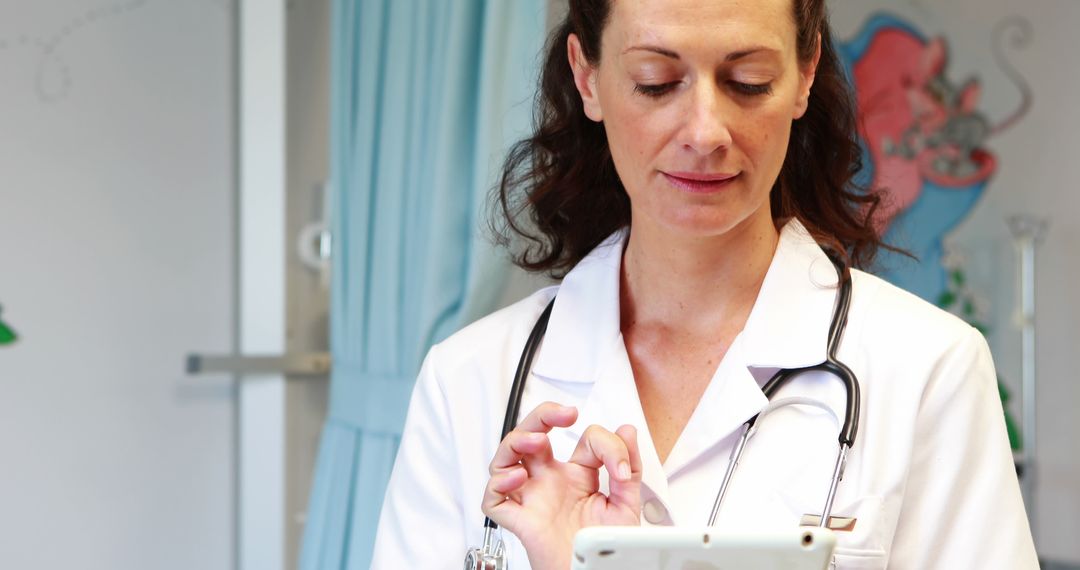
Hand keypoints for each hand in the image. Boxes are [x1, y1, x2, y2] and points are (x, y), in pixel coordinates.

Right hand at [481, 402, 641, 569]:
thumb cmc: (605, 550)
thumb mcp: (625, 504)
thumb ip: (628, 468)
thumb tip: (627, 431)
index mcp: (576, 476)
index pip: (583, 440)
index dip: (606, 446)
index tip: (620, 468)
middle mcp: (550, 482)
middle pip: (531, 435)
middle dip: (542, 416)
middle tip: (562, 414)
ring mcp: (532, 499)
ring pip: (505, 459)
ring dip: (516, 442)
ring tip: (537, 440)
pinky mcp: (520, 521)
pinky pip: (493, 500)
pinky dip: (498, 484)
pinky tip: (517, 478)